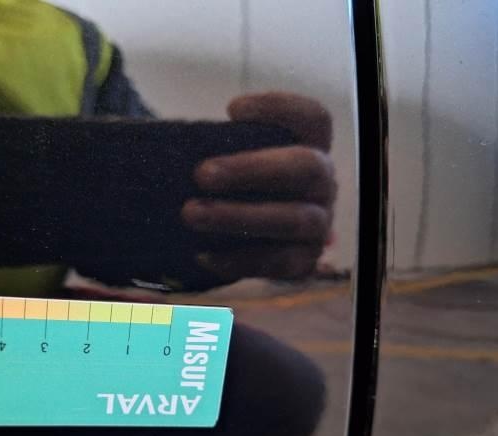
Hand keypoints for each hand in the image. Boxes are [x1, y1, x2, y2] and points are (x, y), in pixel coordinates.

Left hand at [181, 92, 335, 280]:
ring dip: (238, 216)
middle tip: (201, 174)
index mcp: (311, 148)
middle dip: (251, 169)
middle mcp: (323, 184)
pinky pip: (277, 264)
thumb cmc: (231, 184)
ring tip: (189, 214)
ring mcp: (318, 225)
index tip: (232, 110)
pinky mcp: (303, 262)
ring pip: (293, 219)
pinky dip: (237, 260)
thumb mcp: (229, 158)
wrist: (237, 237)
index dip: (281, 109)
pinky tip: (200, 255)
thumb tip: (174, 141)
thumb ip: (216, 146)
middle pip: (305, 167)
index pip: (314, 119)